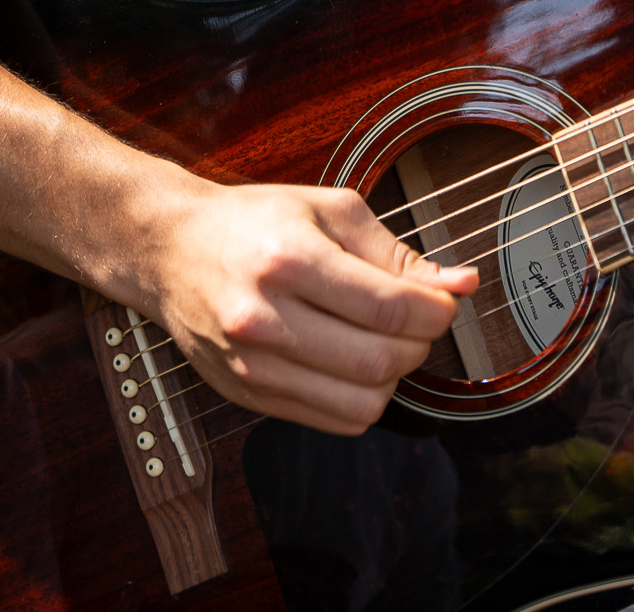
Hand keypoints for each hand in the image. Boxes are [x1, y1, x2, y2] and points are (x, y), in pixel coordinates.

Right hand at [142, 179, 476, 433]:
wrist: (171, 250)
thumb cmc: (254, 222)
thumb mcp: (330, 211)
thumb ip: (397, 253)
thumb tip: (462, 284)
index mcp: (289, 260)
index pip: (388, 308)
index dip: (436, 310)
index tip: (446, 300)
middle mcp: (264, 319)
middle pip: (379, 361)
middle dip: (420, 344)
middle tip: (419, 319)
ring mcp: (252, 366)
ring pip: (361, 403)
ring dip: (394, 376)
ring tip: (386, 340)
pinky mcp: (247, 395)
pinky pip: (332, 421)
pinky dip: (361, 398)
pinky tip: (355, 363)